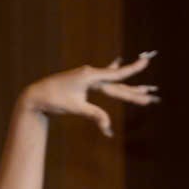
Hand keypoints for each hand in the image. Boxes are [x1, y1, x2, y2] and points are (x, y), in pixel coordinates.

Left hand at [19, 53, 158, 137]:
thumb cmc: (54, 100)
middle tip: (152, 94)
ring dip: (126, 85)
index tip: (145, 62)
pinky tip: (116, 62)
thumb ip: (94, 115)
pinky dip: (110, 71)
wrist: (36, 95)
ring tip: (144, 87)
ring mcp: (87, 76)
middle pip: (117, 83)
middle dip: (135, 91)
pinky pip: (101, 76)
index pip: (116, 75)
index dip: (132, 70)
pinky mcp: (82, 80)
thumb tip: (108, 126)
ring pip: (111, 82)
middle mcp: (90, 73)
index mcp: (90, 76)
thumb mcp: (76, 108)